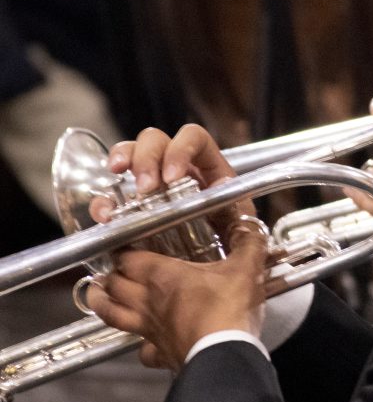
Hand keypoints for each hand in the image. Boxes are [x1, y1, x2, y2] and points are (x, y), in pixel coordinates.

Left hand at [85, 221, 268, 372]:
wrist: (224, 354)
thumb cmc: (228, 308)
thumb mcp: (246, 268)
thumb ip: (249, 242)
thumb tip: (253, 225)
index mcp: (163, 275)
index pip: (129, 258)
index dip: (123, 251)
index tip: (124, 245)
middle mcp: (148, 301)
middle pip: (114, 285)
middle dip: (109, 274)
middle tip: (111, 269)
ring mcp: (150, 330)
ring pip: (112, 314)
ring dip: (101, 303)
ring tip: (96, 295)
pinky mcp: (160, 354)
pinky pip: (142, 351)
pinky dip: (141, 346)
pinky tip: (146, 344)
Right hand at [90, 124, 252, 236]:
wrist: (214, 265)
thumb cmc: (231, 238)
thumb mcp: (240, 223)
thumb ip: (236, 209)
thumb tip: (224, 190)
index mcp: (206, 163)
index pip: (193, 137)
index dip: (181, 149)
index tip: (173, 176)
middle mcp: (176, 164)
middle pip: (156, 139)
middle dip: (147, 157)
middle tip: (147, 187)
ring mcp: (152, 180)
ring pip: (130, 152)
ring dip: (123, 161)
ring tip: (120, 179)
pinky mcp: (131, 205)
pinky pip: (110, 193)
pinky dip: (104, 201)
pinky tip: (106, 215)